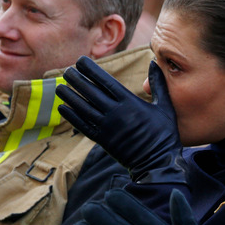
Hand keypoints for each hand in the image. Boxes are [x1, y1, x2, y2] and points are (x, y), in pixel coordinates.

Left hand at [56, 57, 185, 183]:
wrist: (157, 163)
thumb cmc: (164, 133)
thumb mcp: (165, 106)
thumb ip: (158, 84)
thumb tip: (153, 62)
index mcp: (129, 102)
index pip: (105, 81)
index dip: (91, 70)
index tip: (80, 61)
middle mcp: (115, 113)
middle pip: (90, 92)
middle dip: (77, 80)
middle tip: (67, 71)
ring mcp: (107, 127)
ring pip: (83, 108)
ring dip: (70, 96)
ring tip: (59, 87)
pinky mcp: (102, 140)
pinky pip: (83, 126)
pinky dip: (71, 116)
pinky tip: (62, 108)